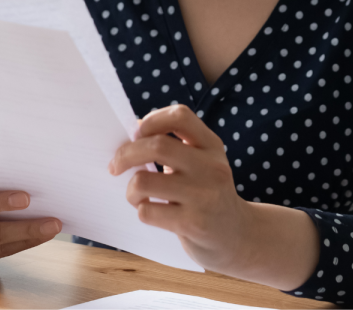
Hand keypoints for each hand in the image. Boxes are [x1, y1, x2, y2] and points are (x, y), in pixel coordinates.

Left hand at [108, 104, 251, 272]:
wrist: (237, 236)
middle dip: (126, 154)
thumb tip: (132, 133)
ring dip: (131, 189)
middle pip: (157, 145)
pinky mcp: (193, 224)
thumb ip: (174, 146)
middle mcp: (211, 167)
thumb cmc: (206, 194)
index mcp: (211, 146)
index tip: (137, 133)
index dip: (152, 120)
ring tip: (137, 195)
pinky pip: (147, 211)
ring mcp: (203, 196)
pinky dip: (141, 210)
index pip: (180, 116)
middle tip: (116, 165)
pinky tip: (152, 212)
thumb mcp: (202, 163)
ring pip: (143, 181)